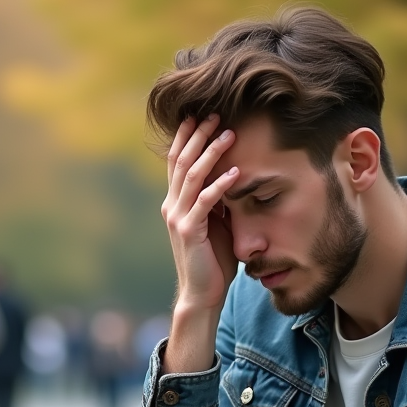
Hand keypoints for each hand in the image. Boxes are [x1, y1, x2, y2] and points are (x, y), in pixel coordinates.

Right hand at [161, 115, 240, 313]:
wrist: (200, 293)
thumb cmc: (211, 259)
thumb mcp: (215, 223)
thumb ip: (217, 201)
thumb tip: (231, 176)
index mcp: (175, 201)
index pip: (177, 161)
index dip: (187, 136)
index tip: (201, 114)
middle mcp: (171, 205)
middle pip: (181, 161)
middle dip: (199, 135)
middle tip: (215, 113)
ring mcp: (178, 217)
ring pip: (191, 176)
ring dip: (211, 153)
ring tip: (229, 134)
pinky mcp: (188, 231)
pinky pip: (204, 202)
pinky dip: (220, 186)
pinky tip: (235, 173)